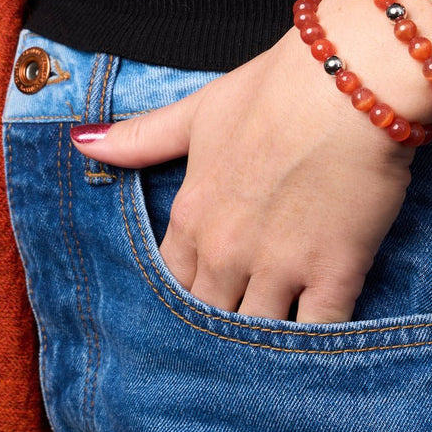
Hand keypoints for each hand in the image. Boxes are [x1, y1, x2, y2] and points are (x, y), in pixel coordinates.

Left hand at [71, 27, 416, 323]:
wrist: (350, 83)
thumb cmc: (276, 90)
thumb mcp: (201, 110)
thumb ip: (143, 137)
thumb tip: (81, 142)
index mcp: (192, 214)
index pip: (172, 281)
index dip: (187, 293)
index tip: (204, 295)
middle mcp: (226, 250)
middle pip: (211, 316)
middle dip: (221, 324)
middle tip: (238, 327)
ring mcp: (279, 267)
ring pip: (257, 332)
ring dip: (263, 341)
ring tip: (272, 348)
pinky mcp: (335, 274)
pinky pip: (316, 333)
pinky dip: (314, 343)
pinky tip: (316, 344)